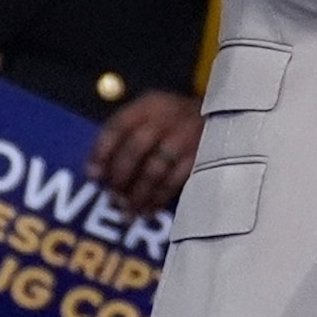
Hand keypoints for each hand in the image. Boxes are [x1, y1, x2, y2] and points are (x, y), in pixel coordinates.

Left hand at [88, 91, 202, 214]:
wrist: (223, 117)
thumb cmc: (175, 121)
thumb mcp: (151, 115)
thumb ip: (123, 136)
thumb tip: (94, 172)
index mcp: (149, 105)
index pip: (119, 125)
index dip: (102, 151)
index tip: (93, 175)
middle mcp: (168, 117)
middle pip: (136, 147)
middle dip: (121, 175)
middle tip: (112, 198)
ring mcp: (187, 136)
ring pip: (155, 169)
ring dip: (139, 193)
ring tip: (128, 211)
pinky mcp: (202, 156)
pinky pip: (176, 180)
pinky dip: (160, 198)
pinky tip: (149, 210)